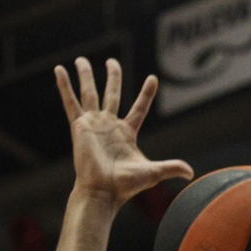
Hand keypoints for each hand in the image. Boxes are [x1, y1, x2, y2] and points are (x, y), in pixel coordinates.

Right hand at [55, 57, 192, 206]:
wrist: (103, 191)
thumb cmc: (125, 185)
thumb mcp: (153, 173)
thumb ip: (171, 167)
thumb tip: (191, 173)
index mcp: (127, 133)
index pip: (139, 108)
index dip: (146, 94)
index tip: (153, 78)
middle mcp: (109, 125)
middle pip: (112, 94)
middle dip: (112, 77)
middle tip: (111, 61)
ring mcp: (93, 124)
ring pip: (90, 93)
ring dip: (85, 76)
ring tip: (81, 59)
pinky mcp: (79, 126)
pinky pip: (70, 102)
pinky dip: (64, 86)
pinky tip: (59, 70)